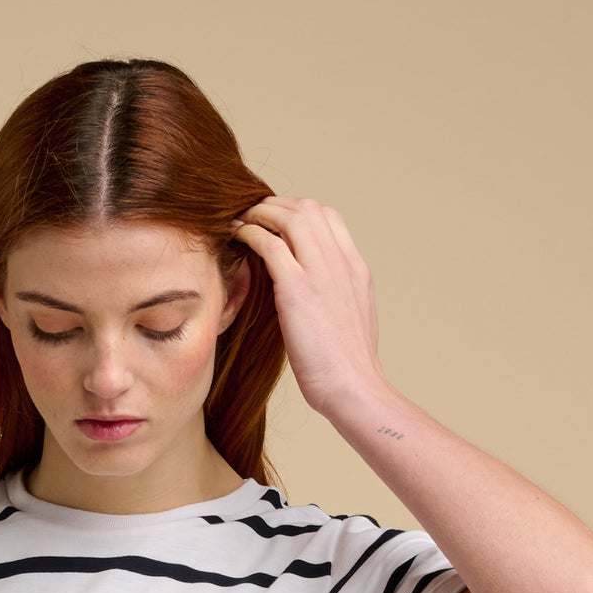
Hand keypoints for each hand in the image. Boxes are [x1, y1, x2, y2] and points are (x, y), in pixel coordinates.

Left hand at [231, 195, 388, 418]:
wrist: (353, 387)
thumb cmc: (347, 369)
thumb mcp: (351, 320)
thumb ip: (337, 297)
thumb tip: (319, 297)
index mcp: (356, 269)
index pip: (330, 218)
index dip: (300, 212)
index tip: (278, 221)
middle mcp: (341, 262)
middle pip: (308, 209)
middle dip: (277, 205)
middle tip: (252, 214)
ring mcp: (321, 272)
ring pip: (290, 218)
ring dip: (261, 213)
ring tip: (241, 219)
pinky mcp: (298, 289)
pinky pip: (269, 244)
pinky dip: (250, 233)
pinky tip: (237, 236)